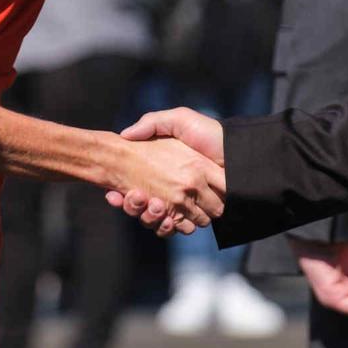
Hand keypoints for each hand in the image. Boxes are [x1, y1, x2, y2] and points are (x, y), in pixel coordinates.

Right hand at [107, 108, 223, 236]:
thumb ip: (151, 124)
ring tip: (148, 202)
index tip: (112, 193)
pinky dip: (164, 225)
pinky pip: (174, 227)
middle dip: (132, 206)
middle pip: (142, 207)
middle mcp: (171, 191)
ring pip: (155, 220)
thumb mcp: (178, 120)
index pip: (136, 190)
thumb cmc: (208, 133)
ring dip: (146, 215)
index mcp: (164, 173)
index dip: (123, 194)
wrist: (236, 150)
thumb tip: (125, 135)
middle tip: (132, 196)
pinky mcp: (195, 215)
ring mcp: (183, 205)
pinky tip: (161, 214)